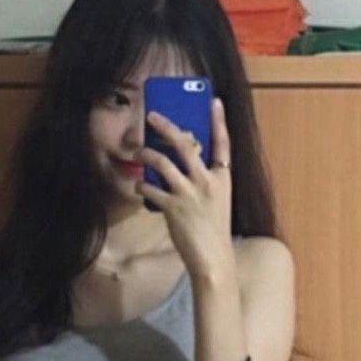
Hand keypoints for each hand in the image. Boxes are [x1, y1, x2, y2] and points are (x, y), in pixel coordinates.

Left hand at [135, 99, 233, 282]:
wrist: (214, 259)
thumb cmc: (214, 232)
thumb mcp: (217, 202)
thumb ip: (204, 182)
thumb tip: (181, 166)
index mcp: (222, 178)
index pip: (223, 143)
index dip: (218, 120)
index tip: (212, 101)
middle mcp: (207, 181)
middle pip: (186, 144)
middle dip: (166, 127)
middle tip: (152, 116)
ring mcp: (190, 194)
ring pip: (162, 162)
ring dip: (146, 155)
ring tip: (138, 153)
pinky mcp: (173, 207)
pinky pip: (151, 189)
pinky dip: (141, 186)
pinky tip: (138, 188)